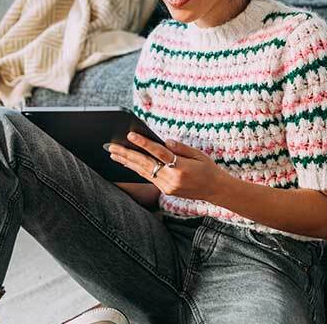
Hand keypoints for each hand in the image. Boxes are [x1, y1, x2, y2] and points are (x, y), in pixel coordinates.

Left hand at [106, 132, 229, 201]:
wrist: (215, 190)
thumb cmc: (208, 169)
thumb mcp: (199, 154)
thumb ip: (181, 148)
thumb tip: (164, 141)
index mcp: (181, 168)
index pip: (159, 153)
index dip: (144, 143)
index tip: (130, 135)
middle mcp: (172, 179)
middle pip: (145, 164)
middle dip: (127, 154)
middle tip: (111, 146)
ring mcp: (167, 187)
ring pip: (143, 172)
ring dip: (127, 162)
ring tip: (113, 153)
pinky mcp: (165, 191)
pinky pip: (148, 177)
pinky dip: (136, 169)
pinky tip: (127, 163)